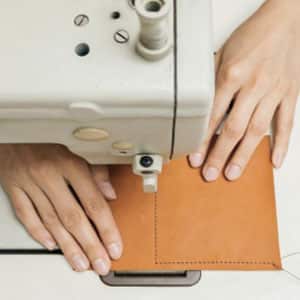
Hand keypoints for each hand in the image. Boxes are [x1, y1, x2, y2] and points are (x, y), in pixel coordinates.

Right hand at [0, 144, 121, 274]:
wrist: (15, 125)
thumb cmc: (50, 136)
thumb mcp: (78, 146)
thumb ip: (96, 170)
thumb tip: (110, 194)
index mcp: (69, 163)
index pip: (93, 202)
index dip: (106, 227)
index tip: (114, 245)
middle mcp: (49, 175)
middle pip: (73, 217)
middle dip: (89, 244)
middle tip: (100, 263)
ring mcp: (29, 183)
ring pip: (50, 221)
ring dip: (67, 245)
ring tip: (80, 263)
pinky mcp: (14, 187)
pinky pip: (26, 215)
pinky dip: (38, 232)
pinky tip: (52, 246)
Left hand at [189, 0, 299, 180]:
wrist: (284, 21)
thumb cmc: (251, 36)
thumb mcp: (221, 54)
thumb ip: (211, 83)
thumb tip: (200, 108)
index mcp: (232, 75)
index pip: (212, 117)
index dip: (202, 140)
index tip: (195, 157)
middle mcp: (253, 85)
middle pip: (233, 128)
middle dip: (220, 154)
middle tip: (210, 173)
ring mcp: (274, 92)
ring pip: (257, 131)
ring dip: (244, 155)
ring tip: (233, 173)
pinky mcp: (290, 94)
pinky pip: (287, 123)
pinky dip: (282, 144)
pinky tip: (274, 162)